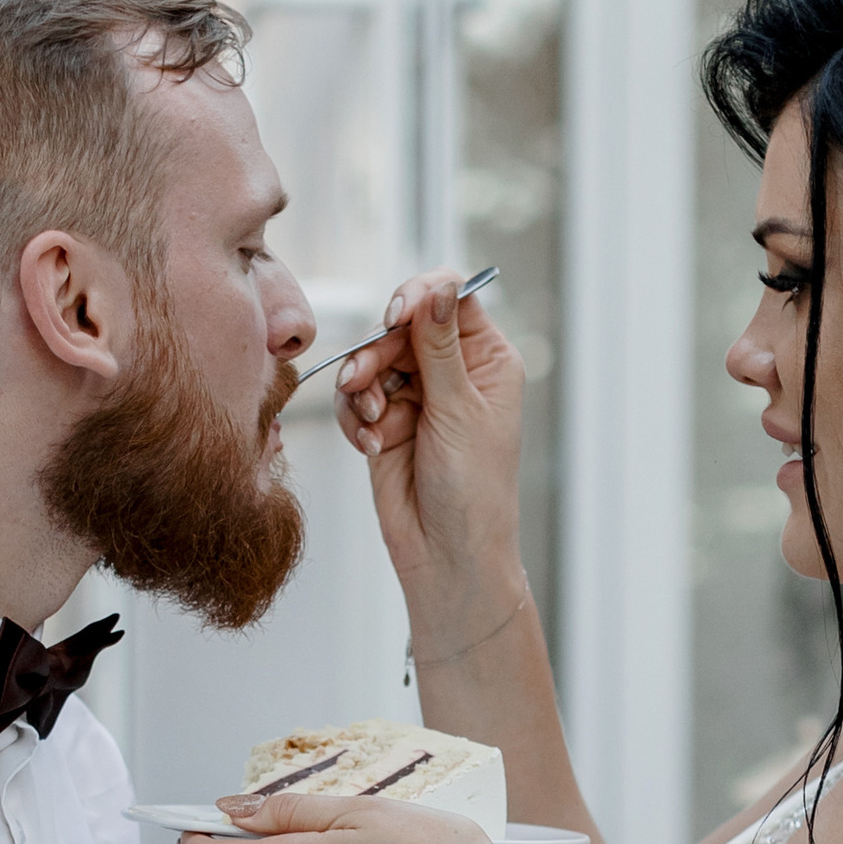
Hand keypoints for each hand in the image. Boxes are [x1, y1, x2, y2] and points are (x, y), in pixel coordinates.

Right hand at [334, 267, 529, 625]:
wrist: (446, 556)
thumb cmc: (473, 490)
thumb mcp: (459, 412)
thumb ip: (439, 348)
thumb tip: (440, 287)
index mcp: (487, 360)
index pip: (451, 299)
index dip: (419, 297)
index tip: (396, 315)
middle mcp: (452, 373)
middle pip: (401, 327)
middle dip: (378, 352)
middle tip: (364, 382)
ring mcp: (416, 398)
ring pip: (372, 361)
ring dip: (362, 387)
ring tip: (371, 421)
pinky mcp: (384, 424)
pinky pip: (355, 400)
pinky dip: (355, 419)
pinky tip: (369, 445)